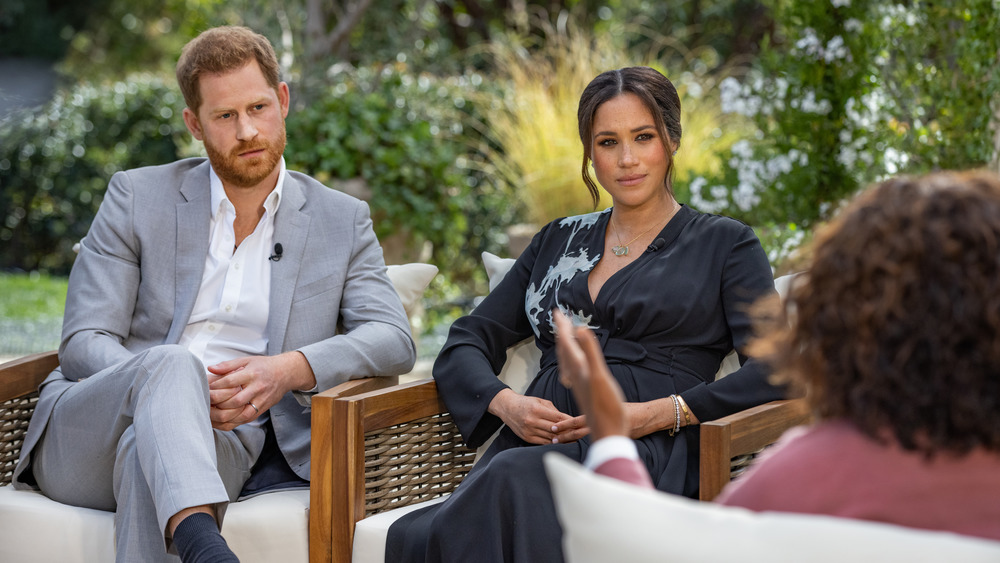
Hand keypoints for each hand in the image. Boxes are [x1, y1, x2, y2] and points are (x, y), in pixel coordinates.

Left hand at [207, 351, 314, 430]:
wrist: (285, 373)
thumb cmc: (264, 366)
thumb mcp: (246, 360)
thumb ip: (227, 365)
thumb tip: (210, 369)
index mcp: (252, 374)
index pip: (230, 382)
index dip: (215, 386)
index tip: (204, 388)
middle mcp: (257, 388)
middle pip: (234, 401)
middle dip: (216, 404)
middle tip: (203, 403)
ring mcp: (261, 400)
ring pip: (240, 414)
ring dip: (223, 417)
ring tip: (209, 415)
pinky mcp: (262, 409)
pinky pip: (245, 420)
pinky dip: (231, 423)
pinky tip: (220, 422)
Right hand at [488, 389, 577, 444]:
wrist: (507, 408)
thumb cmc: (526, 403)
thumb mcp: (540, 401)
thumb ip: (553, 410)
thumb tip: (568, 419)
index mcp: (537, 409)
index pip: (557, 418)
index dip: (569, 422)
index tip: (579, 424)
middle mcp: (532, 421)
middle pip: (555, 429)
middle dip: (568, 432)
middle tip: (579, 433)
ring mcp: (529, 430)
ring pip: (550, 437)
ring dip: (562, 439)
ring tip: (573, 439)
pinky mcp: (527, 438)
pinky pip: (543, 442)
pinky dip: (553, 443)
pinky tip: (561, 442)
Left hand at [553, 310, 627, 440]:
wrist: (609, 432)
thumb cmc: (607, 407)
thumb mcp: (599, 376)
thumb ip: (590, 352)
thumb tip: (579, 328)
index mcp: (578, 368)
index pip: (566, 342)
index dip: (562, 326)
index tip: (557, 311)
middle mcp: (575, 375)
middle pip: (564, 350)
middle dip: (561, 333)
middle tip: (558, 317)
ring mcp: (579, 384)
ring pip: (567, 361)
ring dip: (565, 346)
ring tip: (564, 337)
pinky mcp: (584, 391)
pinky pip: (572, 371)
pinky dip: (572, 361)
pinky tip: (574, 364)